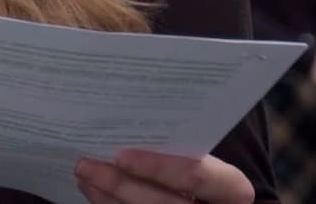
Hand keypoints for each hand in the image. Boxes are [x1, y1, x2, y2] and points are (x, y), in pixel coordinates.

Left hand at [76, 150, 253, 202]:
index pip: (197, 176)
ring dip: (106, 196)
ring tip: (83, 173)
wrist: (209, 197)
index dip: (159, 167)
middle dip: (119, 184)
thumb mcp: (204, 155)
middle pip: (163, 203)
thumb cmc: (204, 167)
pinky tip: (93, 190)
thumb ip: (179, 146)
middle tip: (85, 163)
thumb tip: (126, 120)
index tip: (121, 155)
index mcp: (231, 189)